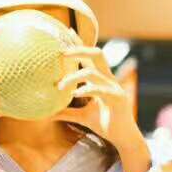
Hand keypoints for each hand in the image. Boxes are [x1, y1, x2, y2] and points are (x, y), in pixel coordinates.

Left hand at [56, 47, 151, 171]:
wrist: (123, 139)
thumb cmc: (105, 124)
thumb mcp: (82, 117)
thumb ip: (67, 112)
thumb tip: (48, 114)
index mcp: (103, 79)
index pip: (91, 57)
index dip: (80, 43)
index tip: (68, 32)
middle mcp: (109, 79)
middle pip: (96, 54)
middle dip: (79, 49)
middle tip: (61, 52)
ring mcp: (114, 88)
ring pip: (92, 72)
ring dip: (73, 77)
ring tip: (59, 87)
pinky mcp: (116, 99)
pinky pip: (99, 89)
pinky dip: (85, 89)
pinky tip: (75, 93)